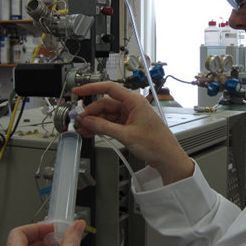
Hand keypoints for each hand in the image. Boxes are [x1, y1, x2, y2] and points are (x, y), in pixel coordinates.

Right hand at [72, 82, 193, 183]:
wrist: (167, 157)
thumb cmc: (156, 143)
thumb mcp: (126, 135)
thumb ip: (104, 127)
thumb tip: (88, 121)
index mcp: (134, 101)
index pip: (109, 88)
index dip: (91, 89)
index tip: (78, 92)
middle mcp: (131, 106)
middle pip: (105, 103)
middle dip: (91, 112)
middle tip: (79, 121)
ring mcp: (130, 115)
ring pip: (106, 114)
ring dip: (94, 121)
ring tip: (83, 129)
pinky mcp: (128, 125)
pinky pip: (111, 122)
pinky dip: (101, 127)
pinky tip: (92, 132)